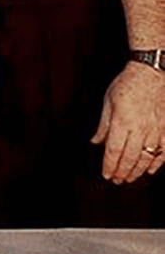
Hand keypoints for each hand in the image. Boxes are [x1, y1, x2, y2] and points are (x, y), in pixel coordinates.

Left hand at [92, 61, 164, 182]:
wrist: (152, 73)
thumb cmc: (128, 84)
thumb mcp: (108, 101)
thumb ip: (103, 125)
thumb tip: (95, 142)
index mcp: (122, 122)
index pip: (114, 150)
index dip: (110, 165)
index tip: (106, 175)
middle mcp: (140, 129)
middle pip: (130, 158)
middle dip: (122, 172)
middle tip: (116, 180)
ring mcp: (156, 130)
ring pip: (147, 158)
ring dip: (137, 171)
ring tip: (129, 178)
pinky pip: (164, 151)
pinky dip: (157, 163)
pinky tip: (150, 170)